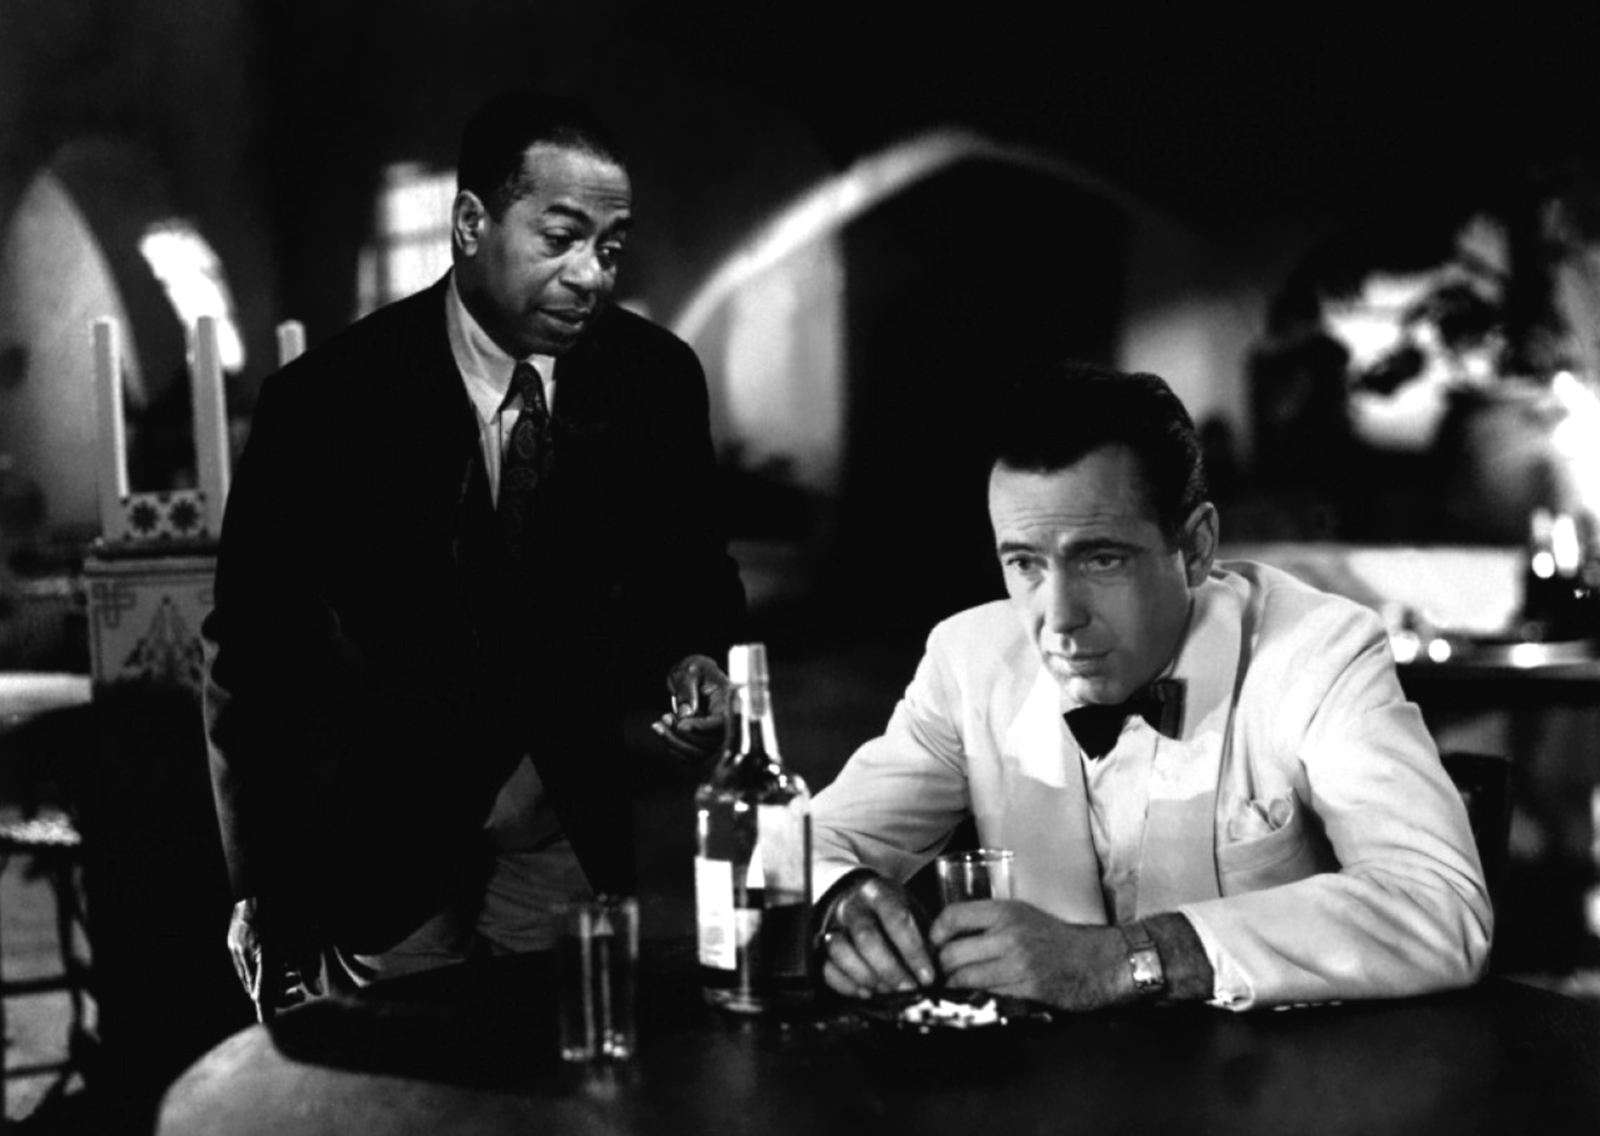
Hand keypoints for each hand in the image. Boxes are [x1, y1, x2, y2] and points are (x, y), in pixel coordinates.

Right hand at [227, 897, 317, 1021]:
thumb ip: (309, 964)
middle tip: (298, 992)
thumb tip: (314, 990)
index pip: (264, 996)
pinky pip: (245, 964)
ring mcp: (237, 948)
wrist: (262, 878)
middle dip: (277, 995)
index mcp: (266, 956)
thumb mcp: (306, 934)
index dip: (266, 1014)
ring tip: (292, 973)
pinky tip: (277, 959)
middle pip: (257, 990)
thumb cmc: (289, 905)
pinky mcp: (233, 940)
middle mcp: (248, 955)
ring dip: (269, 981)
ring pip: (250, 978)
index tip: (268, 1028)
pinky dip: (260, 968)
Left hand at [651, 654, 730, 760]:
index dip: (702, 728)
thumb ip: (687, 691)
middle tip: (665, 718)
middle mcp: (727, 721)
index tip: (681, 724)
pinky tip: (663, 733)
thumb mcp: (688, 672)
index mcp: (729, 700)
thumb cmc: (692, 669)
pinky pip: (692, 756)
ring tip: (660, 725)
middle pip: (711, 743)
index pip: (722, 724)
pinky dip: (675, 748)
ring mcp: (716, 734)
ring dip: (675, 743)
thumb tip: (686, 715)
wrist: (690, 675)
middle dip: (684, 736)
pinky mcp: (705, 741)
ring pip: (700, 753)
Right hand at [819, 875, 937, 997]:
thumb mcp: (910, 909)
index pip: (896, 918)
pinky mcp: (820, 943)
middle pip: (866, 937)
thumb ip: (922, 936)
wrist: (853, 894)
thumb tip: (937, 970)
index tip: (927, 976)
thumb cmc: (890, 909)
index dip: (913, 950)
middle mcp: (853, 906)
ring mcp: (833, 924)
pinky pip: (826, 966)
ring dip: (866, 976)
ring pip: (841, 950)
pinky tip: (865, 992)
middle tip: (907, 989)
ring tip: (886, 991)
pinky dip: (845, 983)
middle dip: (889, 968)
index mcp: (880, 893)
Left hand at [930, 900, 1128, 1010]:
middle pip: (950, 954)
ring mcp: (1016, 964)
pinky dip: (975, 998)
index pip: (952, 917)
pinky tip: (976, 997)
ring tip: (954, 986)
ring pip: (963, 979)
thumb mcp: (1021, 915)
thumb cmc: (1054, 938)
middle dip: (941, 967)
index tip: (933, 944)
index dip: (934, 933)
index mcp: (1004, 911)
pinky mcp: (1025, 990)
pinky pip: (985, 995)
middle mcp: (1008, 935)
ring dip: (954, 986)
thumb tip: (946, 935)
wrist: (1096, 961)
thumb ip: (987, 921)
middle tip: (941, 972)